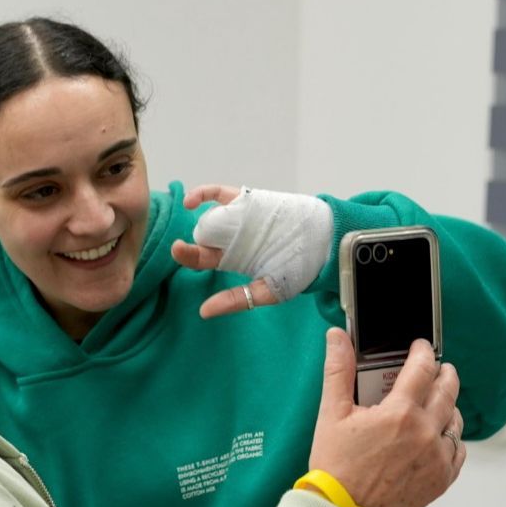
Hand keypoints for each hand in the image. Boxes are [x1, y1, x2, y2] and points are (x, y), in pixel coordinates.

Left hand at [170, 184, 331, 318]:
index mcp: (233, 259)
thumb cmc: (300, 269)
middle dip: (188, 244)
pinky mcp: (247, 200)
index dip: (188, 256)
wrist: (326, 241)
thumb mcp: (269, 291)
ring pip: (209, 216)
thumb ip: (237, 300)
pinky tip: (190, 201)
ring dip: (196, 219)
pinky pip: (220, 194)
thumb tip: (204, 312)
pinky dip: (203, 194)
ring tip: (190, 222)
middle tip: (179, 247)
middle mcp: (231, 238)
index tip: (179, 253)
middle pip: (202, 238)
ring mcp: (238, 218)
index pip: (203, 259)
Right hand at [306, 328, 463, 506]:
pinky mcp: (442, 478)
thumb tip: (338, 338)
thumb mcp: (331, 415)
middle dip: (443, 372)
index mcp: (400, 412)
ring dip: (448, 404)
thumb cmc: (336, 469)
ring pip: (455, 419)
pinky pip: (458, 450)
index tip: (420, 348)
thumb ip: (339, 371)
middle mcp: (425, 432)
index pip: (423, 368)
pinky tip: (438, 436)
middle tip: (437, 368)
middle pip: (447, 389)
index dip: (423, 352)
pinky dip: (451, 438)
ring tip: (436, 402)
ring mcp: (437, 457)